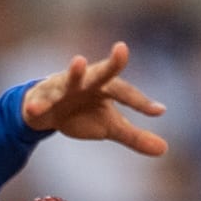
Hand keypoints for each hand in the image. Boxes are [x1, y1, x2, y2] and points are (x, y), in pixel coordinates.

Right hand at [22, 43, 167, 155]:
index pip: (126, 93)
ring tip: (79, 60)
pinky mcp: (42, 97)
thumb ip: (135, 136)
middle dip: (112, 63)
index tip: (159, 112)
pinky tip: (35, 108)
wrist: (46, 110)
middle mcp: (87, 82)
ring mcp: (63, 87)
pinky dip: (38, 104)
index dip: (141, 102)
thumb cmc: (83, 113)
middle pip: (102, 73)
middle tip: (122, 50)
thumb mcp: (110, 126)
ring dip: (74, 72)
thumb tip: (164, 150)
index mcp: (106, 87)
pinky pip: (41, 101)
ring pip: (69, 79)